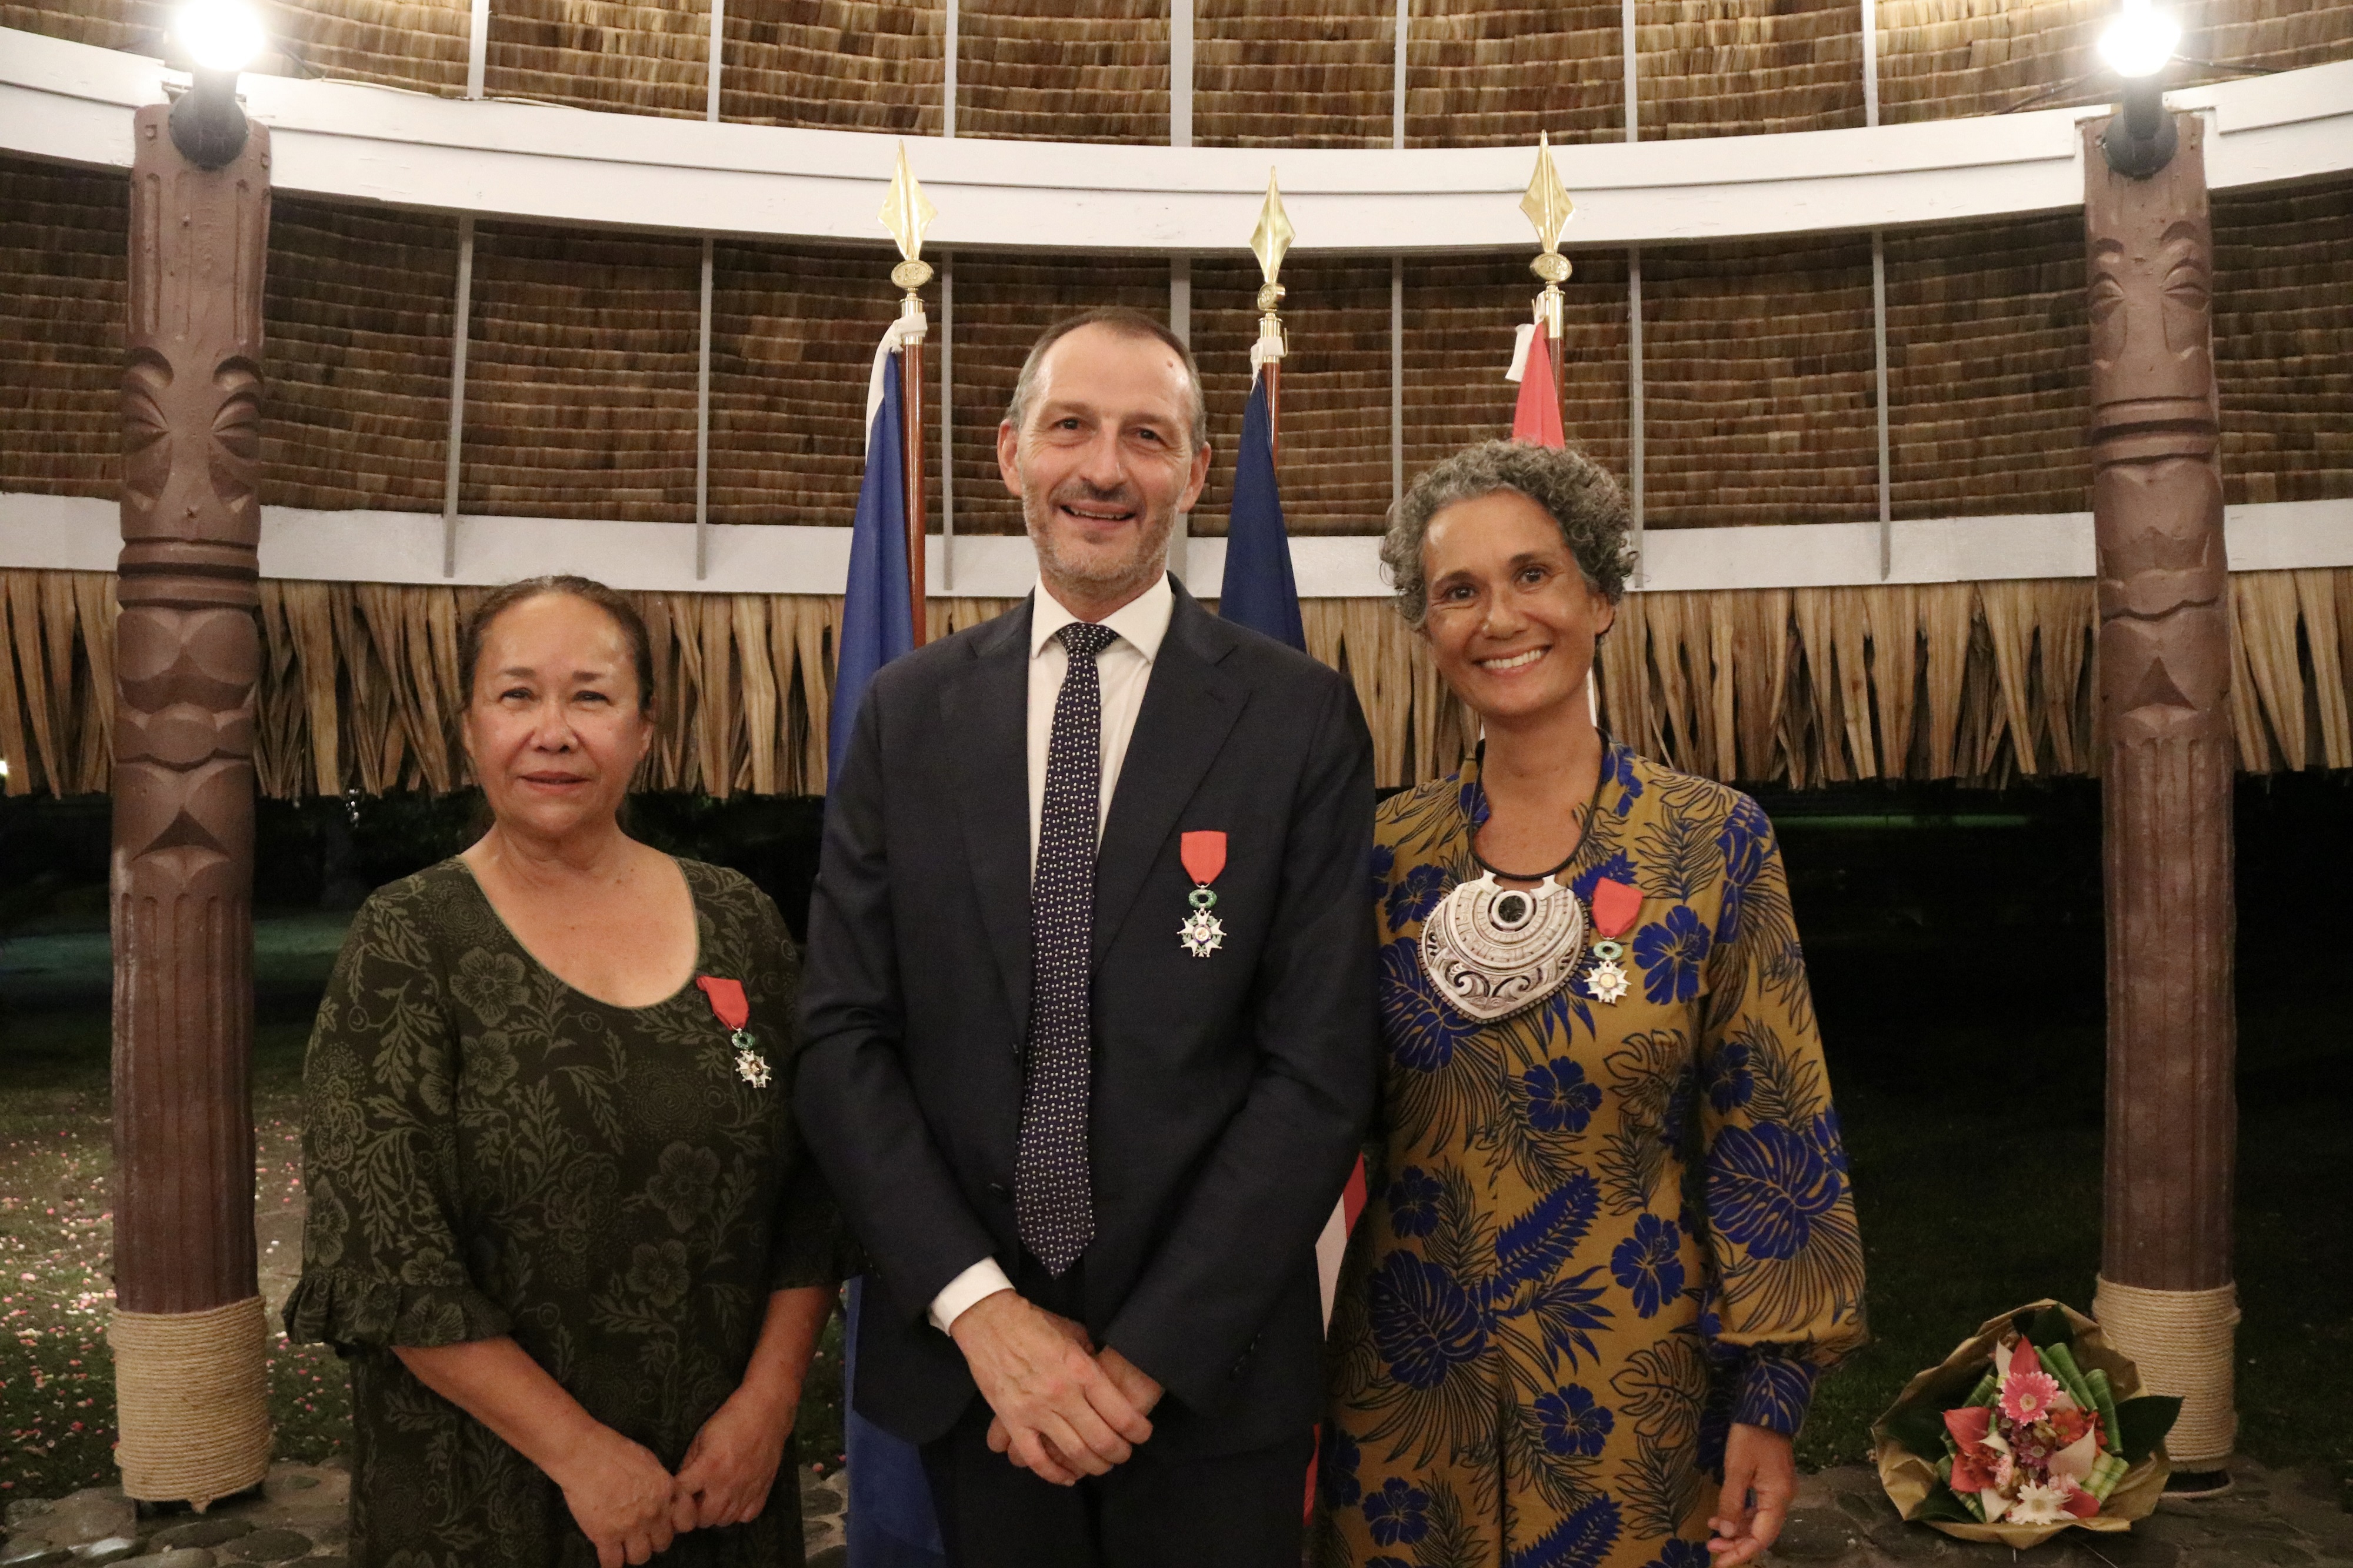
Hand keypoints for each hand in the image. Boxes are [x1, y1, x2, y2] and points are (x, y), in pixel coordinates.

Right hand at [547, 1422, 680, 1567]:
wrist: (584, 1454)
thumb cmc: (614, 1450)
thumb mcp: (649, 1461)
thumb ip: (659, 1484)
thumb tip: (663, 1498)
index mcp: (665, 1490)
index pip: (686, 1521)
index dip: (676, 1524)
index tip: (666, 1523)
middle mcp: (653, 1512)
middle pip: (663, 1542)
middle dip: (653, 1539)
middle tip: (641, 1532)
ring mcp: (630, 1526)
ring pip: (641, 1557)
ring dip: (634, 1552)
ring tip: (625, 1544)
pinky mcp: (605, 1536)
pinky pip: (613, 1563)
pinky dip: (611, 1562)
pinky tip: (607, 1553)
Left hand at [675, 1382, 797, 1528]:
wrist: (767, 1412)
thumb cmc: (730, 1419)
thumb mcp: (701, 1436)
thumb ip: (689, 1463)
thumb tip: (680, 1484)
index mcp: (708, 1468)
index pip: (681, 1495)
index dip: (674, 1494)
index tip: (675, 1490)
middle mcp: (727, 1485)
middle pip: (702, 1519)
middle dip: (694, 1510)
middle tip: (695, 1497)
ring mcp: (746, 1491)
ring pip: (724, 1521)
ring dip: (714, 1513)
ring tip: (713, 1498)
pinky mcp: (762, 1491)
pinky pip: (746, 1517)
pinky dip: (737, 1513)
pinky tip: (734, 1498)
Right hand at [988, 1339, 1161, 1476]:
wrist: (989, 1321)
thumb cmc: (1034, 1323)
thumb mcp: (1074, 1333)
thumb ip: (1091, 1358)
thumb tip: (1106, 1375)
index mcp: (1083, 1370)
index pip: (1121, 1414)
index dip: (1138, 1431)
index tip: (1142, 1434)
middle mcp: (1064, 1394)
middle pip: (1102, 1440)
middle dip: (1119, 1453)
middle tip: (1123, 1454)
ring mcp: (1036, 1410)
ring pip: (1074, 1453)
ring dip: (1093, 1466)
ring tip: (1101, 1465)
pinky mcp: (1012, 1421)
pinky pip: (1036, 1458)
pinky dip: (1054, 1474)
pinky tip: (1067, 1476)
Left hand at [1708, 1422, 1795, 1565]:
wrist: (1765, 1408)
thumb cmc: (1751, 1436)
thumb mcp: (1736, 1469)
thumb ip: (1731, 1502)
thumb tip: (1725, 1534)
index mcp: (1778, 1498)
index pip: (1762, 1538)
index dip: (1741, 1553)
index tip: (1719, 1563)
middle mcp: (1782, 1499)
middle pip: (1760, 1533)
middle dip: (1736, 1544)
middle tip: (1710, 1549)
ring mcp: (1777, 1491)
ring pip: (1757, 1521)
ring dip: (1735, 1530)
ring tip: (1711, 1534)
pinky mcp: (1770, 1482)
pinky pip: (1756, 1508)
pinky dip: (1739, 1515)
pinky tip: (1721, 1516)